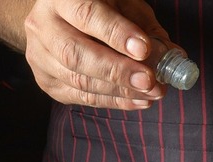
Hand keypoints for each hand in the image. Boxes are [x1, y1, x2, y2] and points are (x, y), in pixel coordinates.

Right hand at [24, 0, 177, 109]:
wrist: (62, 19)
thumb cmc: (100, 9)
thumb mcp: (124, 6)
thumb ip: (146, 28)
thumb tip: (173, 55)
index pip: (86, 14)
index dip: (116, 34)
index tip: (144, 49)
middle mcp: (43, 25)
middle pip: (75, 53)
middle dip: (117, 71)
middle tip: (149, 80)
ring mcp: (40, 56)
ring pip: (78, 80)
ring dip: (121, 91)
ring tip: (153, 92)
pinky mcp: (47, 82)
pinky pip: (82, 97)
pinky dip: (115, 102)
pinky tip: (140, 101)